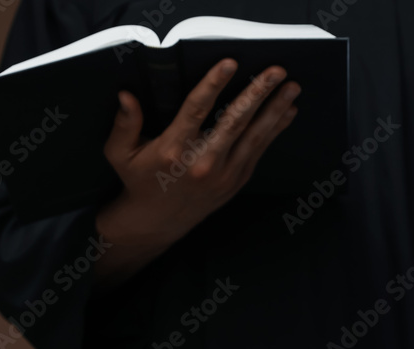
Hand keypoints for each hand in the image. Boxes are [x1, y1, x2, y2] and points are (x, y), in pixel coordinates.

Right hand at [92, 58, 299, 285]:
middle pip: (235, 121)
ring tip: (292, 87)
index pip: (196, 110)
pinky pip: (259, 150)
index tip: (229, 63)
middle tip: (276, 71)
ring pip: (254, 136)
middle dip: (258, 94)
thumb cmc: (138, 180)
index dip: (214, 84)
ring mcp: (224, 173)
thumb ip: (124, 124)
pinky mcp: (236, 180)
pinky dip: (275, 130)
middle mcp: (202, 162)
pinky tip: (288, 110)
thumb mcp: (121, 154)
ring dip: (275, 110)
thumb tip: (126, 95)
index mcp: (174, 150)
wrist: (157, 222)